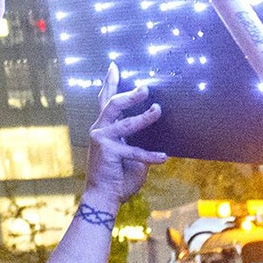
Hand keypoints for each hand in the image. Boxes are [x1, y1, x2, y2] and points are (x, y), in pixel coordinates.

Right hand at [81, 64, 163, 212]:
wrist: (104, 196)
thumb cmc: (118, 176)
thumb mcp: (130, 153)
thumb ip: (136, 140)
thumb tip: (153, 129)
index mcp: (104, 127)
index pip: (106, 100)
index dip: (109, 82)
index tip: (114, 66)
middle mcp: (100, 129)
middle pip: (111, 104)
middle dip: (128, 94)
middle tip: (145, 88)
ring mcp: (102, 140)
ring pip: (123, 121)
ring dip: (143, 116)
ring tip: (157, 110)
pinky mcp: (108, 152)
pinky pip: (134, 152)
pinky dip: (150, 155)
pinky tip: (163, 157)